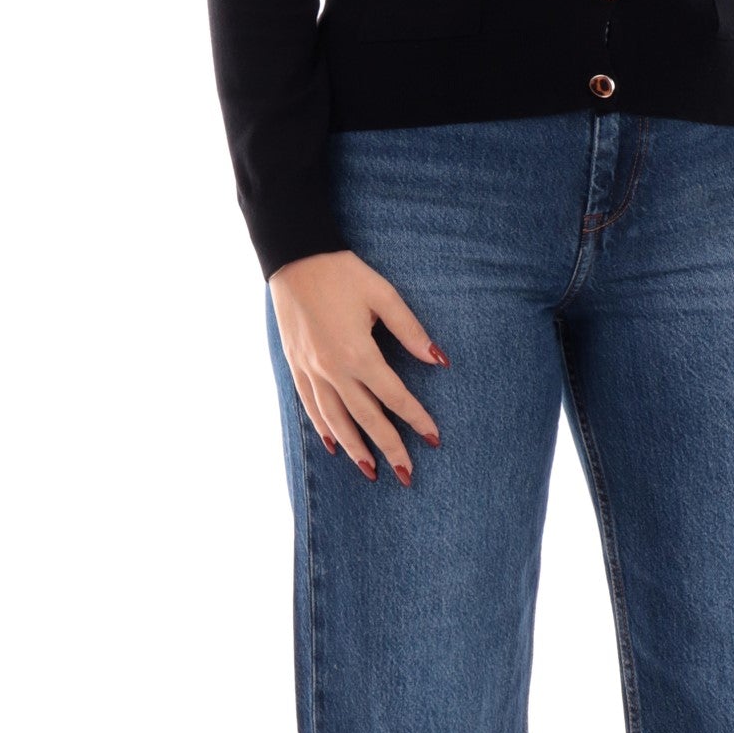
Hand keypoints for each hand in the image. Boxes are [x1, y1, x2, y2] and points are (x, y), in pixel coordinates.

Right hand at [268, 249, 447, 484]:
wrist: (295, 257)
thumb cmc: (344, 273)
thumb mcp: (384, 295)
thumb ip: (411, 331)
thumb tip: (438, 360)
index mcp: (358, 352)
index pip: (394, 396)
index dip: (416, 418)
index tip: (434, 438)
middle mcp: (332, 369)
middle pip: (366, 418)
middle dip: (389, 447)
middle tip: (406, 475)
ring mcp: (310, 370)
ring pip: (335, 420)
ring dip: (355, 448)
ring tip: (371, 471)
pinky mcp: (296, 365)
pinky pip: (311, 405)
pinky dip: (324, 428)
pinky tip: (335, 445)